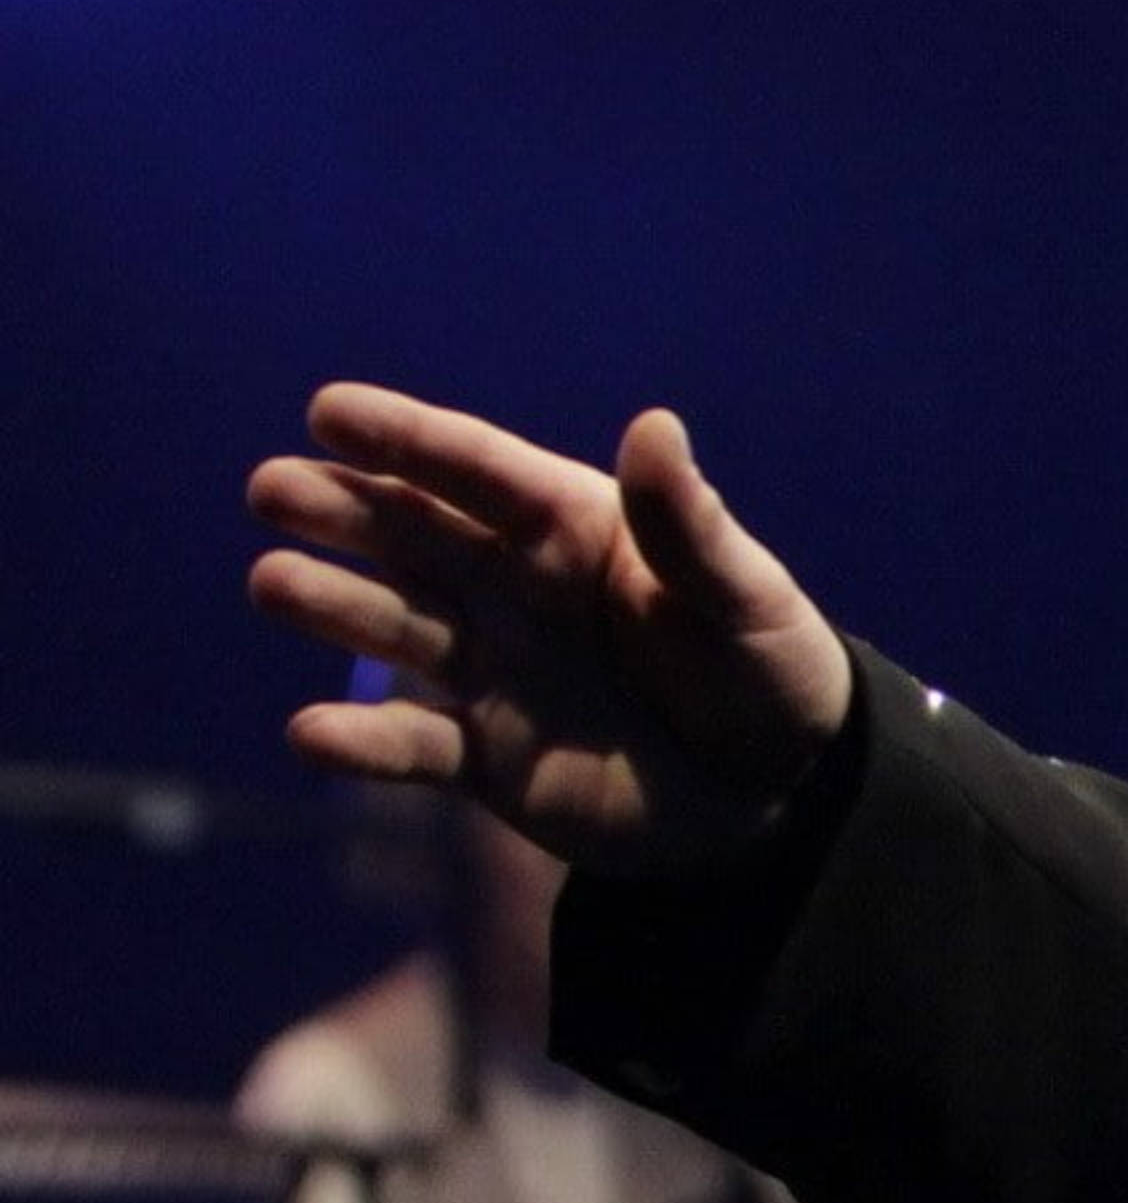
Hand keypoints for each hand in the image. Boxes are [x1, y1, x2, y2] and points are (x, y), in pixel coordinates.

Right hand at [248, 386, 852, 875]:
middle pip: (416, 537)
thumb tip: (655, 425)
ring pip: (397, 627)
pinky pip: (412, 745)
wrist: (780, 791)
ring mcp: (494, 668)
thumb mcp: (741, 594)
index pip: (479, 471)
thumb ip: (686, 524)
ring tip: (273, 583)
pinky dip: (362, 743)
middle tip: (273, 488)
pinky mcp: (487, 757)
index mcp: (576, 527)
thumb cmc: (766, 668)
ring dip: (335, 605)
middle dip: (346, 511)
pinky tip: (311, 733)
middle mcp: (517, 588)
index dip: (406, 440)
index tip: (328, 411)